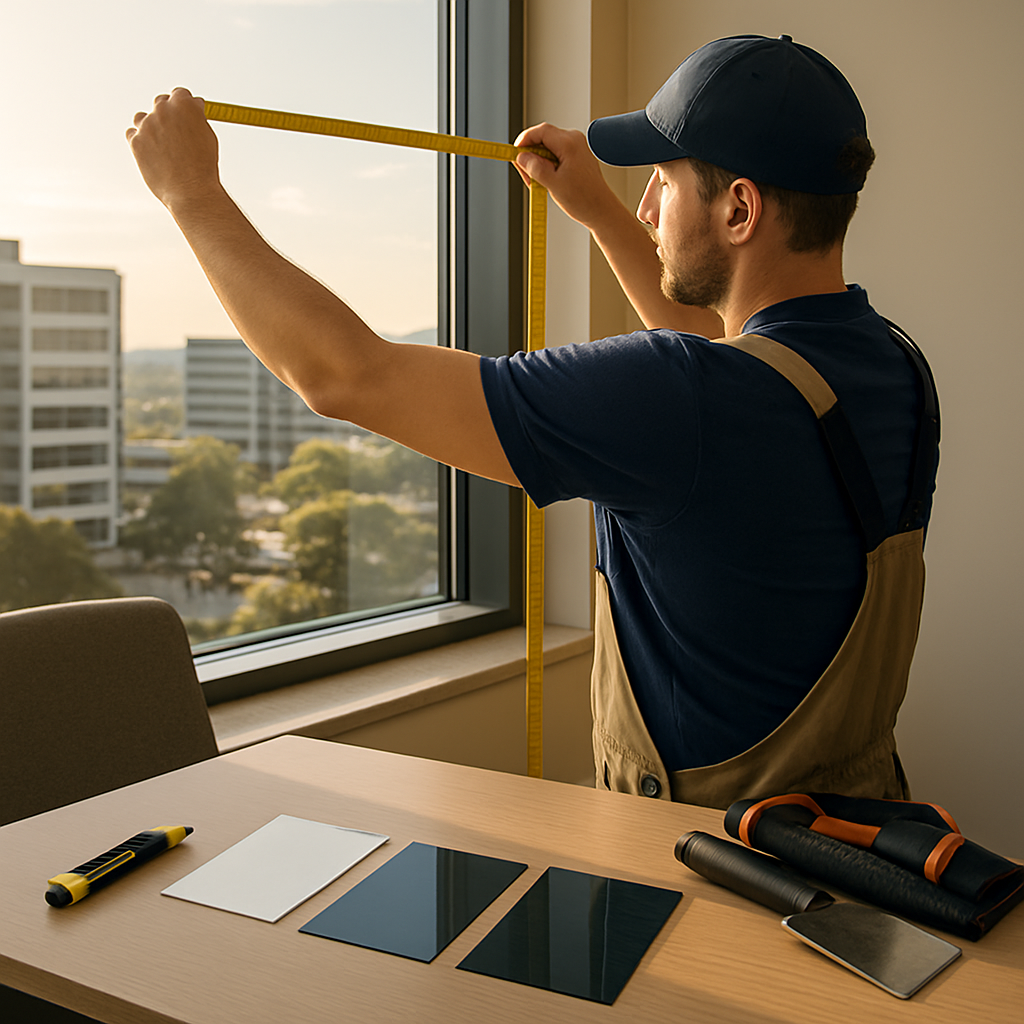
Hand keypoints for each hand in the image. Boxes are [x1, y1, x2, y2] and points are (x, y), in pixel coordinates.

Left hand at [127, 88, 220, 210]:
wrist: (191, 191)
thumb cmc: (203, 167)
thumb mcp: (208, 137)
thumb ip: (197, 119)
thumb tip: (193, 111)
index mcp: (184, 105)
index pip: (180, 94)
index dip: (184, 105)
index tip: (185, 114)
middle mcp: (163, 110)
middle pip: (160, 102)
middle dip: (167, 114)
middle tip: (175, 132)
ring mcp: (146, 125)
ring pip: (142, 117)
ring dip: (150, 126)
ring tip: (162, 145)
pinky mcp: (135, 141)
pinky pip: (132, 135)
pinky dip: (140, 141)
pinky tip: (152, 153)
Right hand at [513, 123, 622, 230]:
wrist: (601, 210)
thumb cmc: (584, 199)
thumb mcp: (553, 184)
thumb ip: (535, 167)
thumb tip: (521, 157)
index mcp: (569, 144)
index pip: (540, 131)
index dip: (524, 140)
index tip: (514, 154)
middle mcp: (574, 140)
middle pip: (542, 138)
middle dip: (530, 155)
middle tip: (526, 175)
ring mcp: (576, 147)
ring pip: (547, 147)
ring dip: (538, 162)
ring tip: (538, 182)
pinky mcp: (576, 155)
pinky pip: (555, 154)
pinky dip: (546, 165)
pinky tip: (547, 181)